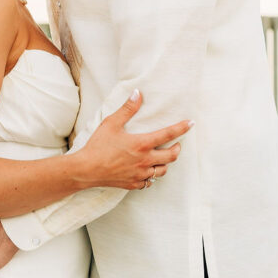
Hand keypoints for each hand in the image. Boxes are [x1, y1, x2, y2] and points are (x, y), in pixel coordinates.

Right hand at [78, 90, 192, 189]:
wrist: (86, 170)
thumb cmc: (98, 146)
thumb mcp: (111, 123)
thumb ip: (127, 109)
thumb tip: (138, 93)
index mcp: (142, 144)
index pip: (168, 134)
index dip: (182, 128)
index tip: (191, 123)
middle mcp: (145, 160)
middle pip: (171, 156)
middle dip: (177, 149)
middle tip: (176, 144)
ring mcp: (140, 174)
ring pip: (162, 171)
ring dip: (165, 163)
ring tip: (162, 157)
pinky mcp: (133, 184)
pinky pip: (149, 182)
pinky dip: (151, 176)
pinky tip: (146, 171)